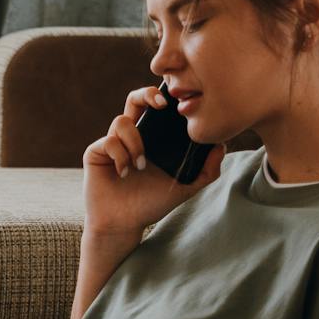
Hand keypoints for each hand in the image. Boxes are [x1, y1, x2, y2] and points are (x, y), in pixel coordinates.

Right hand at [83, 84, 225, 236]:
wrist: (124, 223)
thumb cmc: (151, 204)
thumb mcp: (185, 187)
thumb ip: (206, 170)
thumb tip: (221, 145)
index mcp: (151, 139)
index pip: (156, 108)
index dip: (163, 97)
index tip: (177, 102)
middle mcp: (131, 136)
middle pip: (135, 99)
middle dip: (147, 94)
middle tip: (161, 105)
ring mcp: (112, 142)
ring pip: (122, 121)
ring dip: (135, 142)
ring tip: (140, 166)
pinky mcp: (96, 152)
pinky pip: (109, 141)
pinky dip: (120, 156)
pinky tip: (124, 173)